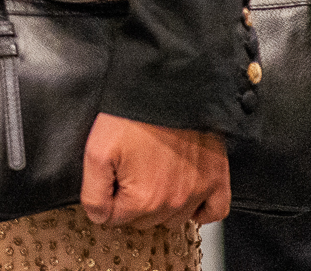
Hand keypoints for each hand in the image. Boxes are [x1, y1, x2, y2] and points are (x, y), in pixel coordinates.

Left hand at [80, 112, 229, 227]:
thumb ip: (94, 192)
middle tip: (127, 175)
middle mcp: (173, 203)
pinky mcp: (216, 179)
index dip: (106, 201)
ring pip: (175, 219)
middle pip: (145, 221)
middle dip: (131, 203)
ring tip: (153, 179)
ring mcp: (197, 193)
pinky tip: (187, 199)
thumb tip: (99, 216)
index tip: (108, 181)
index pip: (116, 220)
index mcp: (143, 200)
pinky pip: (214, 211)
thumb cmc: (131, 116)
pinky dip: (201, 211)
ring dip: (162, 206)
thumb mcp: (96, 151)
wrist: (165, 88)